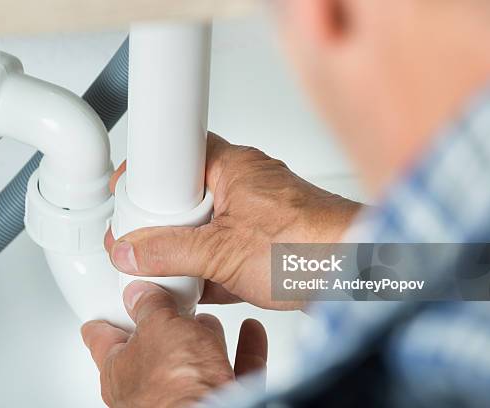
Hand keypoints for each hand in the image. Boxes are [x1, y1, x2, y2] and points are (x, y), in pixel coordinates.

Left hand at [81, 280, 267, 407]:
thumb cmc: (174, 383)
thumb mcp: (157, 325)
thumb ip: (150, 305)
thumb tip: (142, 294)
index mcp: (119, 370)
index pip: (101, 341)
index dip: (100, 324)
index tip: (99, 314)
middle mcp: (149, 388)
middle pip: (154, 351)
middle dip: (164, 327)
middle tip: (169, 304)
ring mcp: (185, 396)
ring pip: (194, 362)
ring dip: (204, 338)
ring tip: (210, 319)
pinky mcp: (220, 399)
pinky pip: (233, 369)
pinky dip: (243, 348)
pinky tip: (250, 331)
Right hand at [105, 133, 361, 309]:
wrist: (361, 276)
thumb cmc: (310, 246)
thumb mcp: (221, 252)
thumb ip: (170, 250)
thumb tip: (134, 250)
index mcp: (234, 167)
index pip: (179, 151)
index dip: (150, 170)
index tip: (128, 189)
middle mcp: (248, 185)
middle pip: (191, 194)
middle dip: (167, 219)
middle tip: (146, 237)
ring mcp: (260, 216)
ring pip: (210, 226)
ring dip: (190, 247)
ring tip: (171, 266)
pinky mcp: (270, 245)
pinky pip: (229, 250)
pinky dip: (212, 267)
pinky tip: (199, 285)